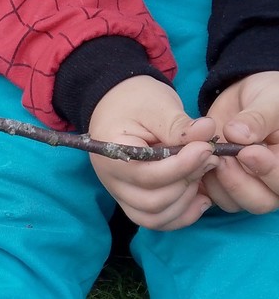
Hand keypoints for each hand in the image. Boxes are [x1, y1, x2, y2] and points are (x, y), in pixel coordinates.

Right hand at [89, 76, 218, 230]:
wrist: (118, 104)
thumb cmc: (135, 101)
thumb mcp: (157, 105)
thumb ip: (180, 124)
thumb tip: (208, 132)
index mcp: (111, 152)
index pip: (147, 174)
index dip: (182, 166)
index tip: (206, 148)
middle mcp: (111, 179)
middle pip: (152, 201)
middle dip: (187, 181)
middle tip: (209, 157)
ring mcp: (120, 193)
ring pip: (155, 216)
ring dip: (186, 201)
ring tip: (202, 174)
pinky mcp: (132, 200)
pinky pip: (155, 220)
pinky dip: (181, 215)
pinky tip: (200, 197)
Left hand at [202, 71, 278, 213]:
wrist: (247, 97)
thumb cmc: (268, 96)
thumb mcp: (269, 100)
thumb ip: (258, 118)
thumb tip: (238, 134)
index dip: (268, 171)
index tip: (247, 151)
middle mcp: (271, 180)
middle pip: (260, 201)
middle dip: (239, 182)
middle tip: (224, 157)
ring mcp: (247, 184)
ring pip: (234, 202)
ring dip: (218, 182)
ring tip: (211, 155)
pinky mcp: (222, 181)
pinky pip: (211, 194)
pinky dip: (201, 180)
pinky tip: (196, 159)